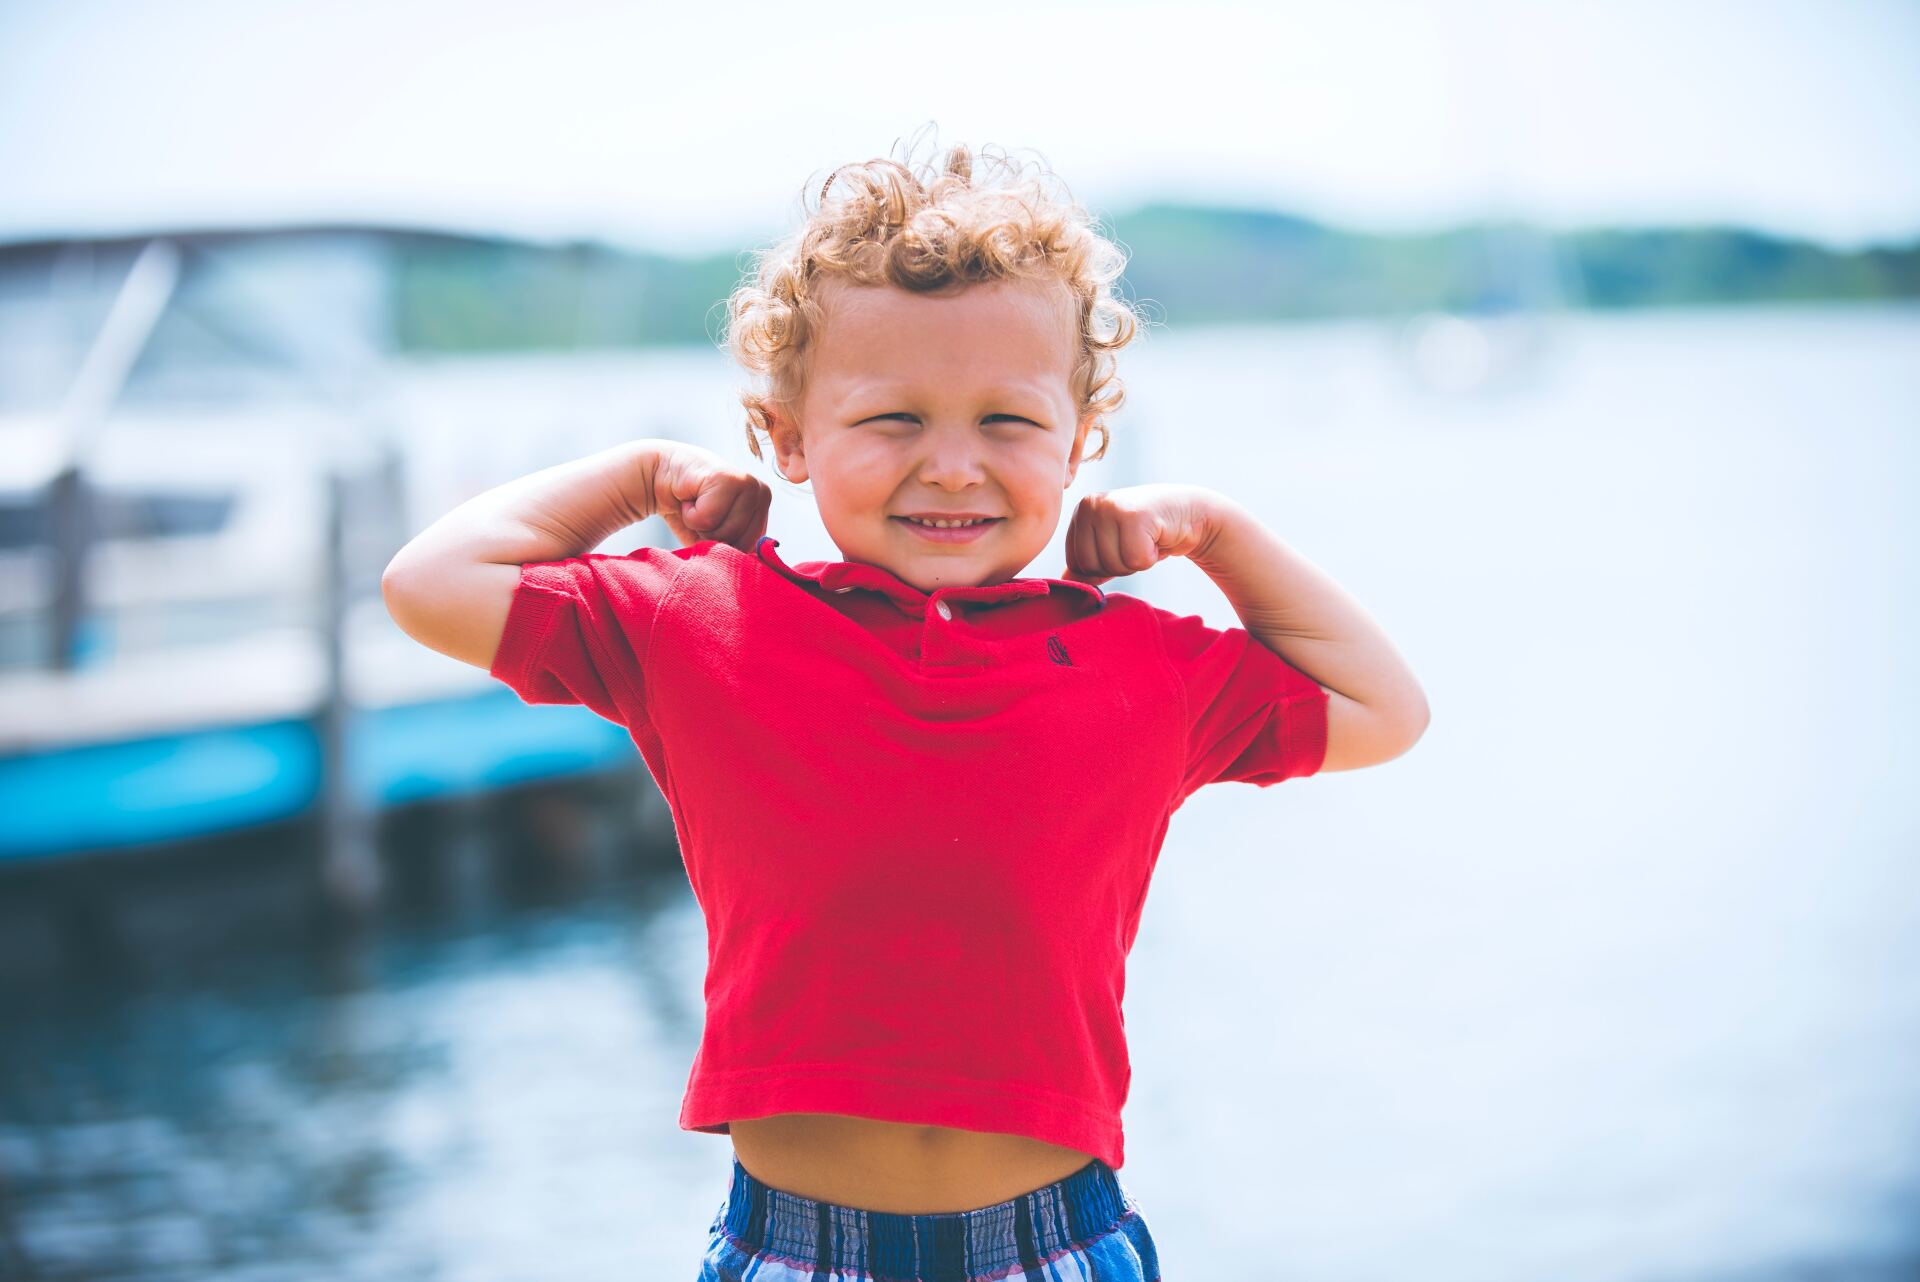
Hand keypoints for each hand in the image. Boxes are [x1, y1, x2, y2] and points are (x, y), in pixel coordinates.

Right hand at [651, 442, 772, 550]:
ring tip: (694, 504)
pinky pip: (709, 518)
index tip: (711, 522)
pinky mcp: (729, 479)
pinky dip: (691, 514)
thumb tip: (741, 572)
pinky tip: (689, 497)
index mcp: (763, 508)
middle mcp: (762, 493)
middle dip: (711, 536)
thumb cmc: (688, 510)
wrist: (657, 476)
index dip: (723, 545)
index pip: (752, 550)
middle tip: (700, 512)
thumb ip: (732, 551)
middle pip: (741, 544)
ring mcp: (748, 483)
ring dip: (699, 524)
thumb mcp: (714, 538)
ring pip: (726, 533)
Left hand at [1060, 484, 1225, 584]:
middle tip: (1137, 543)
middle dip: (1119, 566)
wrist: (1190, 513)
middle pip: (1092, 566)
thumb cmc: (1148, 533)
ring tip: (1147, 539)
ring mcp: (1111, 507)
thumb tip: (1062, 583)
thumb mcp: (1111, 546)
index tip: (1122, 546)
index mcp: (1081, 512)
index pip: (1076, 564)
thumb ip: (1087, 563)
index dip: (1102, 567)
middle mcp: (1091, 505)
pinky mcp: (1134, 515)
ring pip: (1114, 565)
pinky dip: (1151, 557)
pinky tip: (1158, 538)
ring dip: (1136, 561)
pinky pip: (1135, 560)